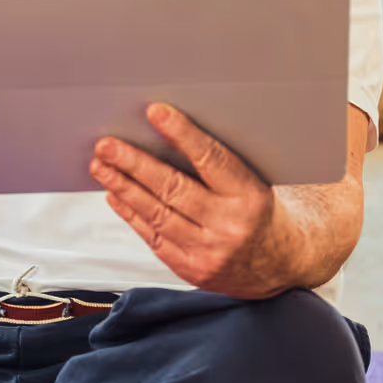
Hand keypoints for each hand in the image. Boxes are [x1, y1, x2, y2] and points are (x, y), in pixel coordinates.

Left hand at [89, 103, 294, 299]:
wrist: (279, 264)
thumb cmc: (260, 214)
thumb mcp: (252, 183)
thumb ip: (216, 166)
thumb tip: (167, 135)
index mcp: (249, 197)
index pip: (210, 159)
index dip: (181, 134)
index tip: (155, 113)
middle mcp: (229, 226)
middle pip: (173, 189)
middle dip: (134, 164)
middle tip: (108, 145)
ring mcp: (208, 252)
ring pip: (156, 214)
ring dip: (123, 187)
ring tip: (102, 167)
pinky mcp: (190, 270)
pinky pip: (153, 237)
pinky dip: (131, 213)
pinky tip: (116, 195)